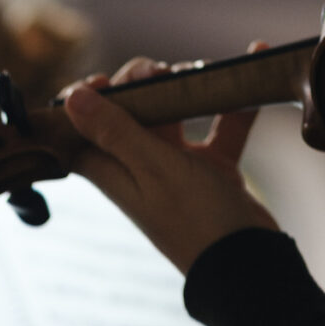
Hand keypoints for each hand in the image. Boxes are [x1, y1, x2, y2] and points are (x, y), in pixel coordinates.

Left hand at [62, 55, 280, 274]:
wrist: (249, 261)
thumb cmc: (195, 218)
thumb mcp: (153, 168)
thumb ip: (115, 131)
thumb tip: (71, 100)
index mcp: (116, 171)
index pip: (83, 133)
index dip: (84, 104)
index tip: (102, 80)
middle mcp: (142, 168)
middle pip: (131, 113)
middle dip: (144, 83)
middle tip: (160, 72)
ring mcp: (179, 168)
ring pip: (175, 113)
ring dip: (188, 87)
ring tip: (204, 70)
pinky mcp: (213, 169)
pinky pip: (221, 124)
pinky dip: (234, 100)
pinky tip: (253, 65)